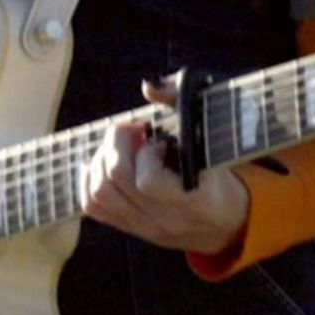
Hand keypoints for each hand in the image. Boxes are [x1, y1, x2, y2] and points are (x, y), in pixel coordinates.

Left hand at [80, 79, 248, 254]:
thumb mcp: (212, 135)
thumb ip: (182, 102)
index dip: (146, 153)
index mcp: (194, 199)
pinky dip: (90, 178)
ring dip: (102, 159)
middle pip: (116, 180)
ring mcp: (145, 226)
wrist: (225, 221)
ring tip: (121, 147)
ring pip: (99, 193)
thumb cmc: (217, 170)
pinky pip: (92, 206)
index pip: (148, 181)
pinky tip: (105, 161)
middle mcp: (165, 218)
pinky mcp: (130, 228)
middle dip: (116, 143)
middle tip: (133, 132)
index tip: (159, 140)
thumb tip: (149, 86)